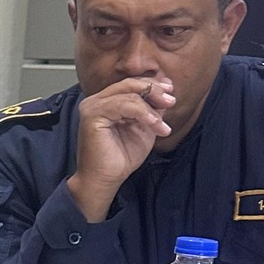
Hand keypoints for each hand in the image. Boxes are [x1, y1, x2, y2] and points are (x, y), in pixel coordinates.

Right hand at [67, 74, 175, 222]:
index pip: (131, 84)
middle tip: (171, 101)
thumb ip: (152, 109)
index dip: (152, 84)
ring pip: (129, 94)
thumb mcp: (144, 128)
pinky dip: (144, 114)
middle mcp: (96, 100)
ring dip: (152, 108)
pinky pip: (124, 105)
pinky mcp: (93, 115)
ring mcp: (92, 106)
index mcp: (107, 101)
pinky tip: (155, 125)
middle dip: (154, 90)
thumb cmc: (121, 157)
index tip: (171, 91)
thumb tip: (166, 92)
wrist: (106, 179)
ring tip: (162, 126)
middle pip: (130, 84)